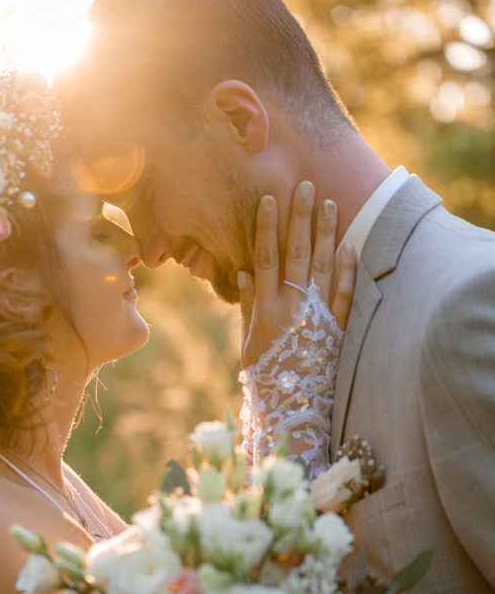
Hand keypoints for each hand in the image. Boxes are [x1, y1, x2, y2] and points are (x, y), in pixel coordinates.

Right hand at [238, 182, 356, 368]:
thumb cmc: (264, 376)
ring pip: (324, 266)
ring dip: (327, 232)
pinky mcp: (338, 329)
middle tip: (306, 185)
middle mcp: (292, 309)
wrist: (293, 408)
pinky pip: (346, 294)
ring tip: (329, 203)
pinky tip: (350, 244)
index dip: (268, 226)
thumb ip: (247, 306)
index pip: (266, 257)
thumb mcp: (248, 343)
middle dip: (301, 217)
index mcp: (266, 310)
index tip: (270, 199)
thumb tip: (244, 270)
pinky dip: (349, 269)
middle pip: (297, 254)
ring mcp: (318, 317)